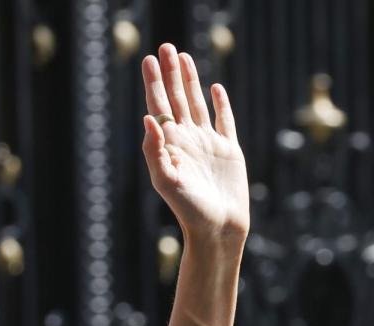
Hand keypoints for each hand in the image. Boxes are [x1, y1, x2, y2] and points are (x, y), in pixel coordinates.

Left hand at [142, 44, 248, 246]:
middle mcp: (186, 140)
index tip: (148, 61)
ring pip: (197, 104)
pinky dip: (220, 103)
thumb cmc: (188, 209)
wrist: (218, 227)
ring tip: (183, 57)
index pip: (158, 106)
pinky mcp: (229, 150)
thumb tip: (148, 118)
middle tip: (165, 47)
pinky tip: (214, 88)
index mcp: (169, 145)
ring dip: (190, 81)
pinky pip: (224, 120)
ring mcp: (207, 143)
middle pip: (176, 99)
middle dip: (170, 73)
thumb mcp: (166, 180)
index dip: (154, 83)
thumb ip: (154, 150)